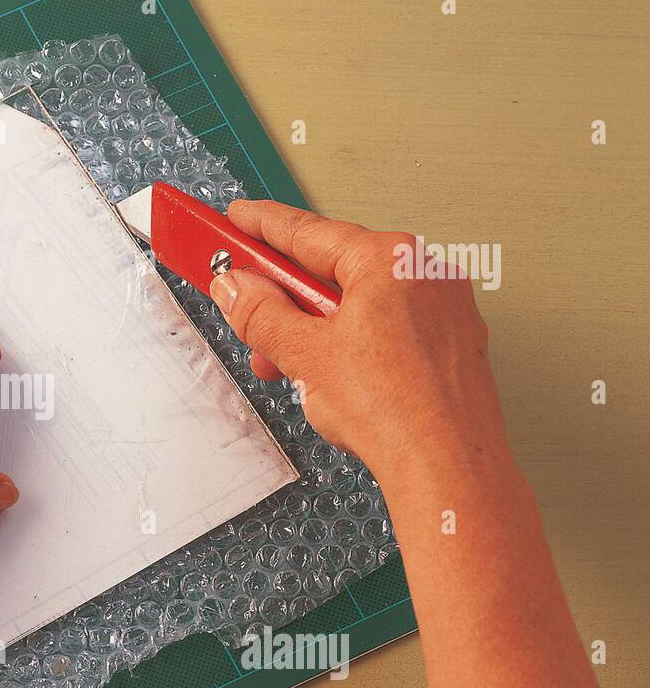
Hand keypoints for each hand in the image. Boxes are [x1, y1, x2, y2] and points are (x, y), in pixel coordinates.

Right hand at [212, 200, 506, 482]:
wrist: (445, 467)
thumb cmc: (397, 410)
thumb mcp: (303, 355)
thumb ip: (260, 313)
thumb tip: (238, 289)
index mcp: (390, 259)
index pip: (309, 231)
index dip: (261, 225)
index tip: (238, 220)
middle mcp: (423, 274)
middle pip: (333, 271)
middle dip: (284, 298)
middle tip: (247, 305)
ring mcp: (443, 310)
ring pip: (359, 304)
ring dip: (314, 330)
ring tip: (289, 363)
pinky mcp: (450, 346)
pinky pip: (387, 329)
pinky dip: (351, 344)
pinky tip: (331, 376)